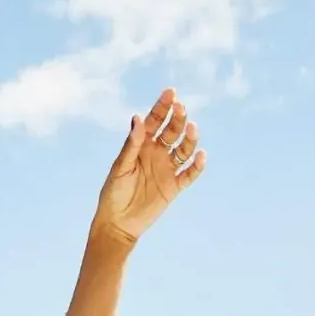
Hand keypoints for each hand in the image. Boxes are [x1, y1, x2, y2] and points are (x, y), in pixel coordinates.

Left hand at [93, 88, 206, 244]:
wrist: (118, 223)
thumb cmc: (113, 193)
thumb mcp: (120, 167)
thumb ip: (131, 144)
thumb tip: (138, 118)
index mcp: (142, 144)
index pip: (155, 121)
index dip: (163, 107)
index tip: (171, 93)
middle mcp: (156, 153)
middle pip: (172, 131)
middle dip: (178, 119)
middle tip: (181, 108)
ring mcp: (167, 169)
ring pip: (183, 149)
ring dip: (189, 138)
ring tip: (193, 128)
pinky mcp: (174, 187)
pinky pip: (189, 174)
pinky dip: (196, 166)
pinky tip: (201, 156)